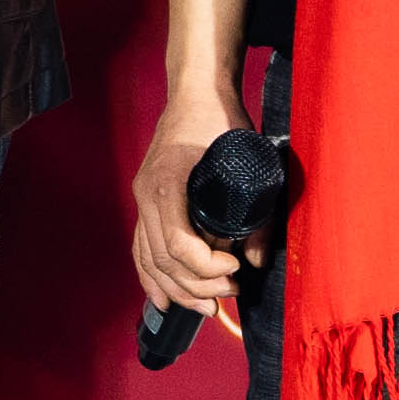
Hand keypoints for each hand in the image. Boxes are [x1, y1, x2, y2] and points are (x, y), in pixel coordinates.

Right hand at [128, 85, 248, 317]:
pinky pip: (141, 249)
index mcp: (167, 182)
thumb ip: (257, 214)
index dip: (206, 267)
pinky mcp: (146, 204)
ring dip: (177, 289)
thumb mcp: (249, 161)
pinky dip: (151, 278)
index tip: (234, 268)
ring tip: (207, 306)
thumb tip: (255, 260)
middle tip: (230, 293)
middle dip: (197, 285)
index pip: (177, 244)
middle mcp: (147, 195)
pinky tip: (164, 301)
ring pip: (149, 260)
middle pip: (163, 260)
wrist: (196, 93)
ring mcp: (142, 200)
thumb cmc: (219, 120)